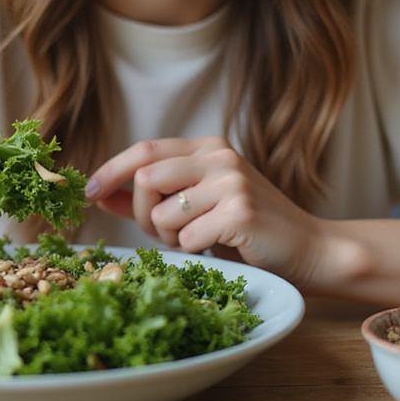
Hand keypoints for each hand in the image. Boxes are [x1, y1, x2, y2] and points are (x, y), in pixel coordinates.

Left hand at [87, 137, 325, 286]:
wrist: (309, 252)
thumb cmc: (247, 232)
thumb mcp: (196, 208)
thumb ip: (151, 199)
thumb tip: (101, 194)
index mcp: (208, 148)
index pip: (144, 150)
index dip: (111, 171)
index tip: (90, 193)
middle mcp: (220, 157)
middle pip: (146, 178)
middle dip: (143, 215)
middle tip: (166, 234)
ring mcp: (232, 182)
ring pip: (164, 212)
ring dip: (170, 238)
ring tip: (200, 240)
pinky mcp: (240, 212)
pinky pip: (188, 237)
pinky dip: (195, 251)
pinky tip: (220, 247)